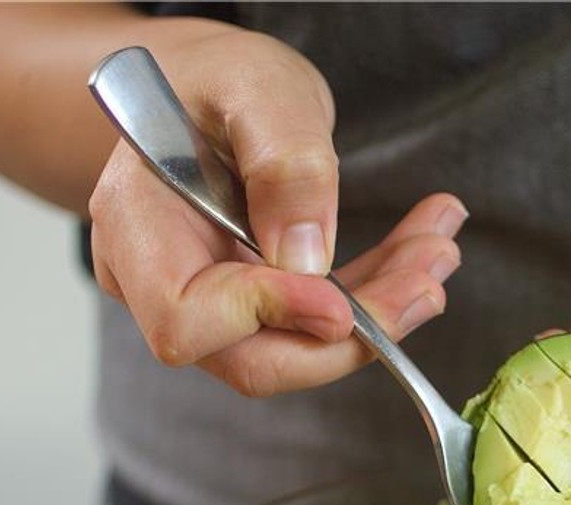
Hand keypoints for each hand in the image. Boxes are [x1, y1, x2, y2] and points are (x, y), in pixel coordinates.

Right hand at [87, 28, 464, 395]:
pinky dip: (375, 295)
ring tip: (436, 254)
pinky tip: (421, 252)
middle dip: (350, 334)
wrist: (215, 89)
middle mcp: (157, 282)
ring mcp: (206, 304)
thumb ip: (283, 166)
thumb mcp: (258, 90)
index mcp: (135, 229)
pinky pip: (317, 322)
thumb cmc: (220, 79)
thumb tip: (306, 261)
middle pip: (253, 359)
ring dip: (379, 312)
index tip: (342, 305)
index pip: (187, 320)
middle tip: (427, 283)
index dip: (267, 320)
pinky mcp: (254, 308)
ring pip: (298, 347)